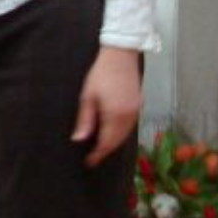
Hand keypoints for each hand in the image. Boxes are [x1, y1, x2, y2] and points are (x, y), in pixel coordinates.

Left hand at [72, 46, 142, 167]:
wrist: (120, 55)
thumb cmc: (101, 74)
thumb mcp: (87, 97)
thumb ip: (85, 120)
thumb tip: (79, 140)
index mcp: (115, 115)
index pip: (106, 143)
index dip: (97, 155)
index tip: (88, 162)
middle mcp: (129, 116)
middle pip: (117, 142)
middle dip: (105, 151)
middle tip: (92, 158)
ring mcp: (136, 112)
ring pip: (125, 136)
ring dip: (113, 143)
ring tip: (100, 148)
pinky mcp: (138, 106)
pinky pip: (130, 127)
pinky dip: (120, 134)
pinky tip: (111, 133)